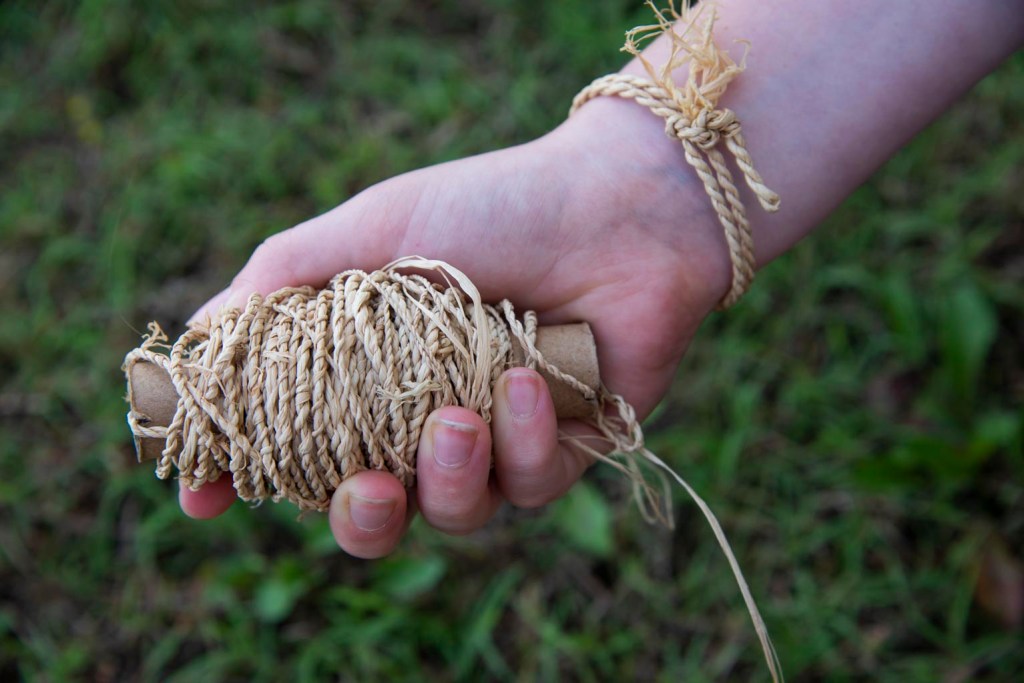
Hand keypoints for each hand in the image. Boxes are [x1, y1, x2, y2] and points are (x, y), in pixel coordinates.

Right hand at [179, 98, 729, 556]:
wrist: (617, 203)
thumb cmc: (493, 206)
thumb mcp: (373, 229)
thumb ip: (284, 280)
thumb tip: (196, 334)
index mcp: (373, 372)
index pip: (298, 448)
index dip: (250, 479)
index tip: (204, 497)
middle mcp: (427, 414)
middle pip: (374, 512)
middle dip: (364, 518)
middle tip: (369, 488)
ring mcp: (497, 438)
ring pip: (454, 513)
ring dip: (451, 475)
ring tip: (461, 416)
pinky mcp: (563, 450)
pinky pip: (528, 486)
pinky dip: (522, 440)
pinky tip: (530, 382)